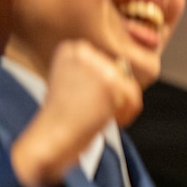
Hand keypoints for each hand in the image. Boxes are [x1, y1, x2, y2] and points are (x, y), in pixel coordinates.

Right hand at [9, 40, 142, 186]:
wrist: (52, 136)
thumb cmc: (59, 117)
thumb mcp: (70, 83)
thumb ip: (91, 72)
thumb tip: (122, 68)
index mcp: (71, 49)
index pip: (104, 62)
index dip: (104, 84)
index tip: (94, 98)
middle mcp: (83, 51)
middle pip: (119, 72)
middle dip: (115, 94)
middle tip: (101, 111)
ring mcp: (97, 65)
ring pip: (128, 84)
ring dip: (123, 104)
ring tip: (107, 116)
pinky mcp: (109, 81)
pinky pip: (134, 95)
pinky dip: (129, 111)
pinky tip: (113, 119)